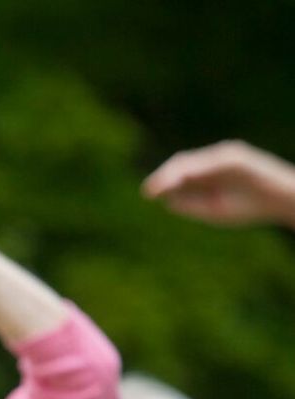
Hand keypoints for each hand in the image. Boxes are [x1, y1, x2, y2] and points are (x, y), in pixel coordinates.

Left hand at [142, 140, 294, 226]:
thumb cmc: (249, 208)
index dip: (162, 182)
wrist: (283, 202)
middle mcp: (212, 162)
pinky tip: (184, 176)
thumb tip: (166, 200)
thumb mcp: (214, 211)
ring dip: (176, 173)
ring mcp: (225, 157)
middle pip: (182, 164)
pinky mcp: (237, 157)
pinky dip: (198, 169)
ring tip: (162, 184)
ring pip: (194, 161)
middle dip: (165, 177)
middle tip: (149, 191)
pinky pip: (214, 161)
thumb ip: (191, 205)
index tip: (148, 193)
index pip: (178, 174)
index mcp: (205, 174)